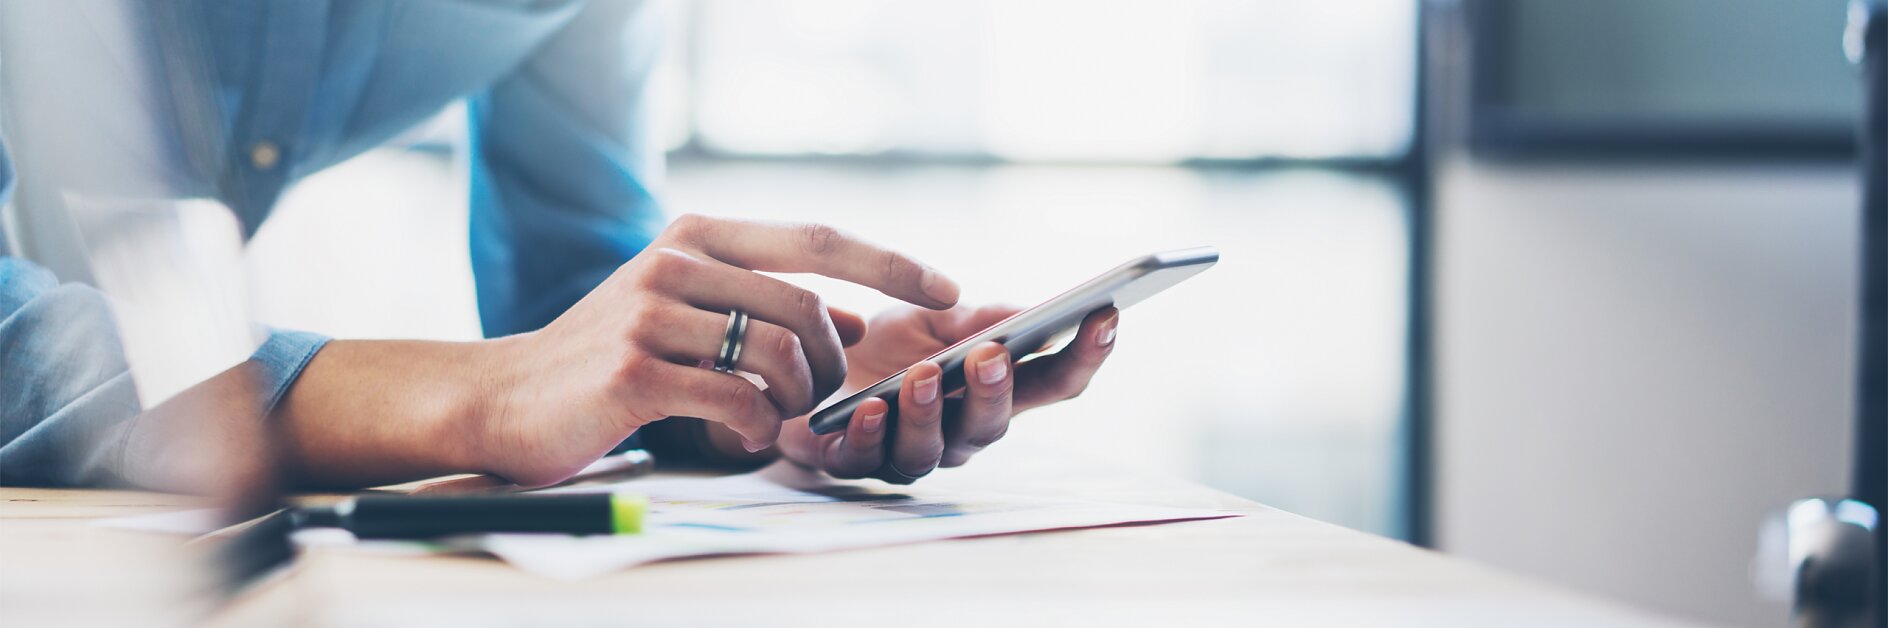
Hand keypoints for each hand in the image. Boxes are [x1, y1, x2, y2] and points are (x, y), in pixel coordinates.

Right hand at [473, 215, 957, 486]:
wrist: (503, 396)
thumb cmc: (607, 358)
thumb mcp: (686, 311)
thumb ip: (760, 306)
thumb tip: (848, 322)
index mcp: (697, 236)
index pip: (816, 239)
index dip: (890, 265)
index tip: (948, 292)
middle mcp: (675, 262)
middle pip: (805, 309)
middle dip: (833, 367)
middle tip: (821, 402)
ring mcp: (651, 313)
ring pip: (777, 356)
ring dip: (795, 403)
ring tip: (775, 424)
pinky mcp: (634, 371)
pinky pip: (737, 402)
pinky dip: (756, 430)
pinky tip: (742, 440)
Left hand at [773, 304, 1119, 482]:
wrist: (801, 367)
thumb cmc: (878, 348)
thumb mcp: (928, 319)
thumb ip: (976, 318)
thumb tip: (1032, 311)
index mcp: (989, 392)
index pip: (1052, 381)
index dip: (1085, 355)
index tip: (1108, 316)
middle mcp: (957, 432)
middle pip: (995, 424)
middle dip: (997, 390)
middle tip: (992, 354)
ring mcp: (906, 452)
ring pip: (932, 449)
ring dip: (930, 412)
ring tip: (924, 377)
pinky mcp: (849, 461)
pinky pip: (866, 459)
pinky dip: (869, 433)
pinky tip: (868, 408)